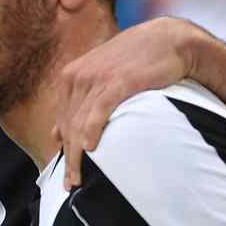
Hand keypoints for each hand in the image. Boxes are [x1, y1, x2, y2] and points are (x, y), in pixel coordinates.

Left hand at [53, 16, 206, 187]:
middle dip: (68, 158)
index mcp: (71, 76)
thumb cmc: (138, 62)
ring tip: (80, 179)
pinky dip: (92, 132)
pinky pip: (98, 112)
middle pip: (68, 126)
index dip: (62, 149)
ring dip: (77, 155)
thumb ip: (80, 102)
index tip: (65, 174)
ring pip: (79, 124)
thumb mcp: (101, 78)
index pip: (62, 120)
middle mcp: (78, 77)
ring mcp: (96, 78)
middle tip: (72, 185)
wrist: (170, 40)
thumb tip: (55, 134)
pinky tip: (92, 150)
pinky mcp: (117, 81)